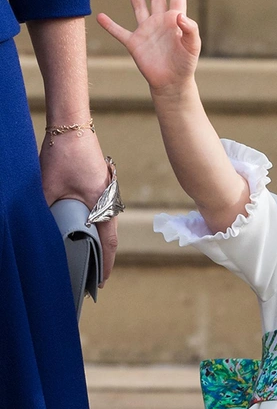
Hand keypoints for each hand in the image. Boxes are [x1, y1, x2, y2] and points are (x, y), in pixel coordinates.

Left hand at [40, 131, 118, 285]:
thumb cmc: (63, 155)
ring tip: (87, 255)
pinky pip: (100, 210)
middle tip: (92, 275)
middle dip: (102, 256)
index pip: (109, 242)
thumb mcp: (47, 187)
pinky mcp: (100, 183)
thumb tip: (35, 231)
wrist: (72, 126)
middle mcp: (110, 199)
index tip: (102, 282)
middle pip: (109, 235)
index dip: (107, 264)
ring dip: (97, 239)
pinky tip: (81, 228)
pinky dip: (93, 224)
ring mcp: (106, 191)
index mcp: (103, 203)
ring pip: (104, 222)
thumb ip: (44, 210)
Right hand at [97, 0, 200, 93]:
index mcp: (176, 21)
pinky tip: (100, 17)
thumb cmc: (185, 64)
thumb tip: (179, 15)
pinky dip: (109, 25)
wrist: (172, 82)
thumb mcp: (192, 46)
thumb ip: (190, 30)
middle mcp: (160, 22)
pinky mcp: (134, 43)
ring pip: (139, 7)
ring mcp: (146, 31)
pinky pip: (119, 32)